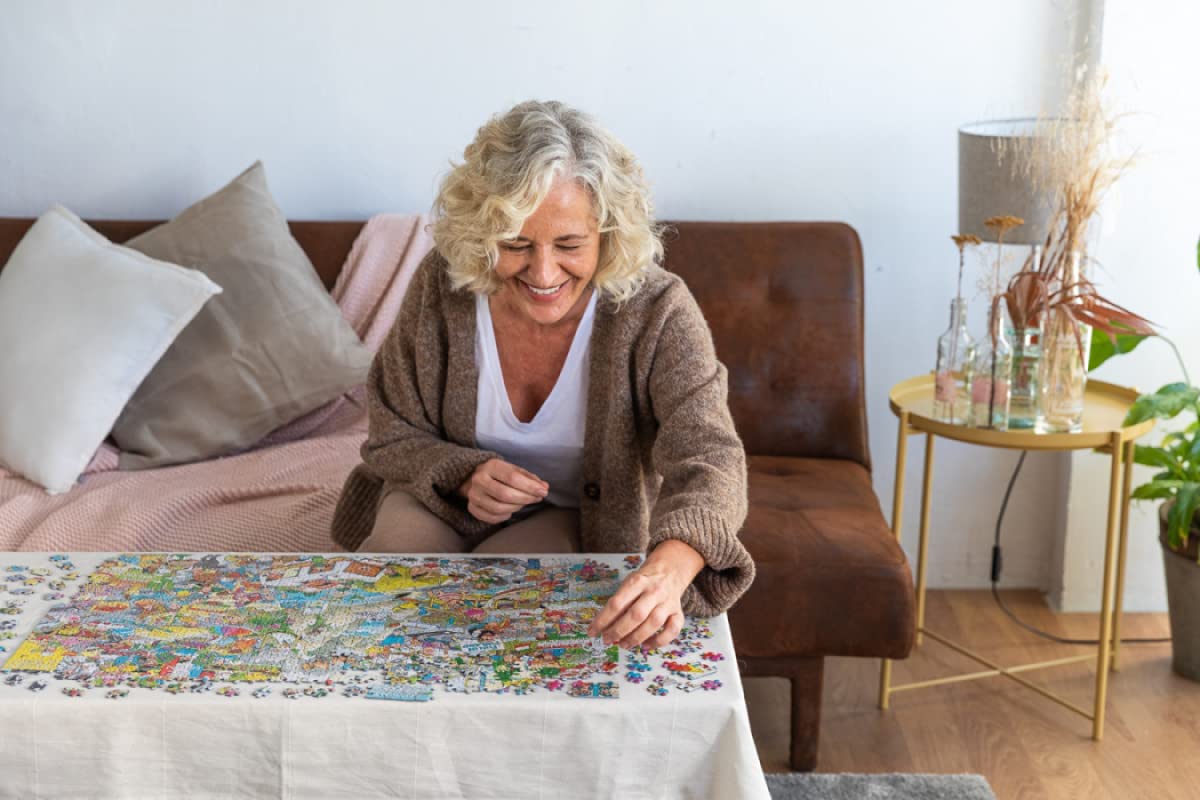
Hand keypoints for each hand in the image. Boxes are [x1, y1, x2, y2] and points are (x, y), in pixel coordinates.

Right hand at [457, 458, 547, 523]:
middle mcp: (479, 479)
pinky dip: (504, 516)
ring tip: (523, 503)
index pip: (513, 478)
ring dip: (516, 508)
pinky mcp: (472, 508)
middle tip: (536, 499)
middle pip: (506, 494)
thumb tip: (544, 487)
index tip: (543, 491)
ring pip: (499, 508)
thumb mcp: (514, 470)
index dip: (530, 487)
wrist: (474, 478)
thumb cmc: (500, 475)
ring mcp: (474, 495)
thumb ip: (529, 478)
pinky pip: (492, 517)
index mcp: (491, 466)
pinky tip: (510, 510)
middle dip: (525, 499)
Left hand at [587, 540, 703, 649]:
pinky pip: (672, 630)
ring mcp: (668, 602)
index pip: (617, 603)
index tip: (592, 632)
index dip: (602, 620)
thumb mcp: (629, 583)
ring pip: (653, 623)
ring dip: (636, 638)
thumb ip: (619, 602)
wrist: (670, 571)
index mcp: (637, 581)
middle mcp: (654, 591)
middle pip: (636, 615)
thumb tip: (604, 626)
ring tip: (623, 645)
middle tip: (607, 640)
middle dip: (618, 631)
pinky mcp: (678, 612)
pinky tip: (646, 645)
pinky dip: (659, 641)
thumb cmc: (644, 581)